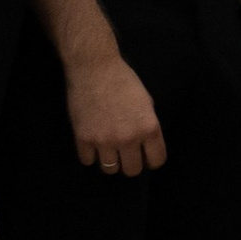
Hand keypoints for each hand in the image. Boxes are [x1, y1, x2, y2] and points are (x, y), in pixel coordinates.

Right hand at [66, 48, 164, 175]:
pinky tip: (93, 144)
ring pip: (110, 169)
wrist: (94, 69)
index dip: (152, 160)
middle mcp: (129, 138)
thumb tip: (146, 144)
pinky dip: (90, 155)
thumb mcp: (146, 102)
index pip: (157, 161)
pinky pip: (88, 161)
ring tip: (109, 149)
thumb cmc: (123, 80)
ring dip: (111, 161)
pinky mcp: (84, 139)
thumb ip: (147, 125)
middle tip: (126, 154)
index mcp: (149, 128)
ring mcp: (105, 141)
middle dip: (131, 163)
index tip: (146, 156)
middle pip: (132, 170)